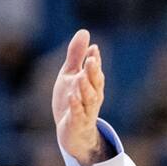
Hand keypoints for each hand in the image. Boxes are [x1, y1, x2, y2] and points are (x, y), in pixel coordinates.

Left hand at [51, 29, 108, 165]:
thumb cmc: (72, 102)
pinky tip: (72, 97)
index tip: (93, 49)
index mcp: (92, 84)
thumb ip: (76, 56)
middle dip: (93, 72)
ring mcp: (86, 111)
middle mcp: (93, 97)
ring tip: (80, 77)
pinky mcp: (77, 123)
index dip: (95, 61)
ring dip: (85, 88)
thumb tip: (85, 32)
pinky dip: (76, 106)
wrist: (70, 133)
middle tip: (91, 59)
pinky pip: (78, 114)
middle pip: (95, 83)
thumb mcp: (71, 75)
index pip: (95, 71)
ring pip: (89, 99)